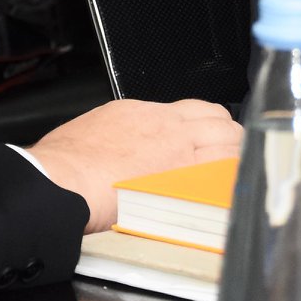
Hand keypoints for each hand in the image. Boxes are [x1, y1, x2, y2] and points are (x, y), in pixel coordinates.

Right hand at [28, 97, 241, 231]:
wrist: (62, 179)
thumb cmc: (66, 161)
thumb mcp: (96, 129)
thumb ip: (121, 133)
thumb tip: (124, 144)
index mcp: (144, 112)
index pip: (193, 109)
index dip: (207, 124)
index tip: (208, 137)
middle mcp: (167, 127)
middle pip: (219, 121)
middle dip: (228, 136)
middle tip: (230, 153)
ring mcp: (179, 152)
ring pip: (229, 143)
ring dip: (235, 156)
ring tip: (237, 171)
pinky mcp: (183, 181)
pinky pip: (223, 176)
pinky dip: (231, 181)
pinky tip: (234, 190)